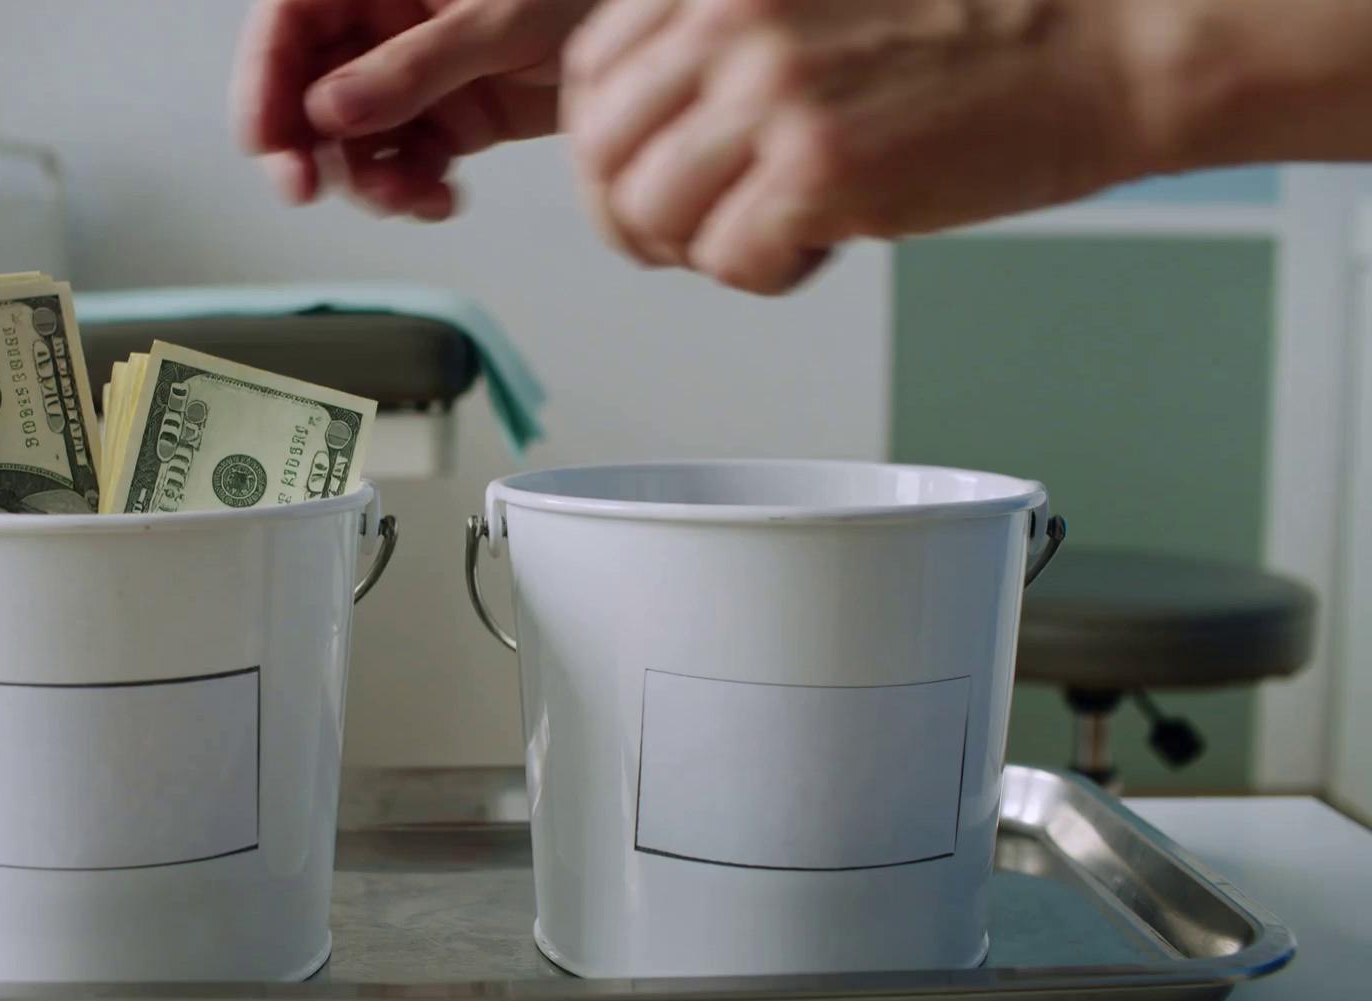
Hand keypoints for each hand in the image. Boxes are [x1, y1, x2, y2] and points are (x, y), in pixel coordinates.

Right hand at [234, 0, 597, 219]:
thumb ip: (415, 65)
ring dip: (369, 178)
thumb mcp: (496, 15)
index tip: (269, 146)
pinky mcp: (457, 113)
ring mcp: (420, 70)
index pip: (287, 23)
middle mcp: (388, 19)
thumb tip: (333, 111)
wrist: (662, 16)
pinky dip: (416, 189)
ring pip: (356, 137)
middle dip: (309, 145)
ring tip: (409, 197)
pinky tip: (440, 197)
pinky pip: (410, 161)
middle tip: (311, 189)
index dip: (264, 83)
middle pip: (308, 87)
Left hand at [562, 0, 1143, 292]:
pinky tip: (825, 244)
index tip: (645, 174)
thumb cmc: (981, 20)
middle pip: (602, 154)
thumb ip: (722, 33)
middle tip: (697, 231)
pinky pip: (729, 263)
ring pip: (650, 217)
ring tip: (773, 231)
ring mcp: (771, 92)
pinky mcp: (821, 171)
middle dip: (636, 212)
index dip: (608, 144)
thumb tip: (628, 126)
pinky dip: (770, 274)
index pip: (591, 73)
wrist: (1108, 39)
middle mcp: (730, 17)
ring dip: (703, 247)